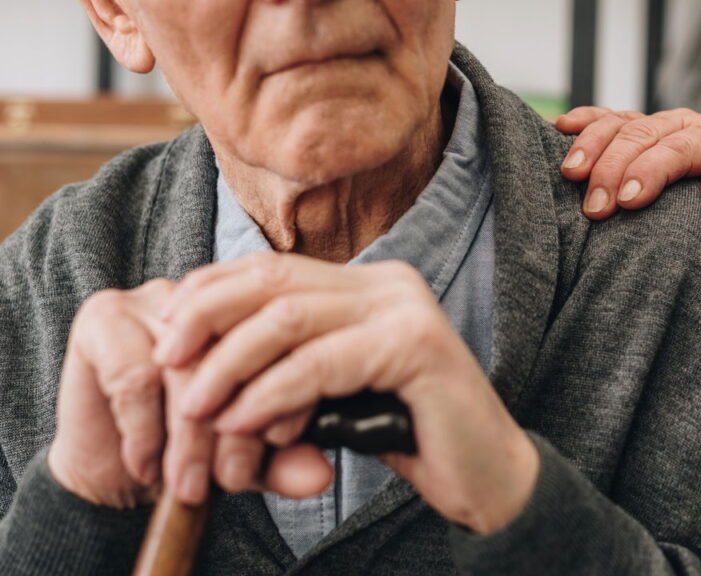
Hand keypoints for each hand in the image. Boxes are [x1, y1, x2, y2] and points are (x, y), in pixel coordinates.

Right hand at [49, 278, 328, 508]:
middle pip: (236, 356)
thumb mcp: (252, 458)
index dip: (280, 402)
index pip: (283, 345)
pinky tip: (147, 465)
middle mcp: (213, 298)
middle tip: (230, 481)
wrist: (116, 470)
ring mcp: (156, 299)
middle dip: (234, 430)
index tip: (272, 454)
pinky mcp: (103, 317)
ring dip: (190, 438)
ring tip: (188, 483)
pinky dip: (145, 431)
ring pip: (187, 370)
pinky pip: (134, 377)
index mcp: (259, 313)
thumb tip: (320, 475)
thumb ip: (286, 461)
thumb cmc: (192, 448)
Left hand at [155, 253, 539, 533]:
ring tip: (198, 408)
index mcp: (369, 284)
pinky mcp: (417, 346)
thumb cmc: (403, 435)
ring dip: (230, 365)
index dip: (210, 294)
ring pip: (289, 318)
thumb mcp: (333, 389)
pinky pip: (321, 363)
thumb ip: (288, 362)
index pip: (271, 268)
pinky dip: (272, 394)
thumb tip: (200, 356)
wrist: (485, 476)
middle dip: (207, 320)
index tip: (167, 339)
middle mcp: (388, 283)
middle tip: (168, 367)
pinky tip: (245, 422)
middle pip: (273, 281)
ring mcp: (406, 309)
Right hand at [557, 107, 700, 239]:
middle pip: (641, 135)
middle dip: (612, 169)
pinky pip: (606, 118)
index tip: (628, 201)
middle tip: (595, 209)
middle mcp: (683, 124)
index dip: (650, 170)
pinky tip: (560, 129)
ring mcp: (656, 124)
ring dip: (590, 147)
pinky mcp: (635, 129)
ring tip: (570, 176)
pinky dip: (583, 122)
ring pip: (618, 122)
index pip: (679, 149)